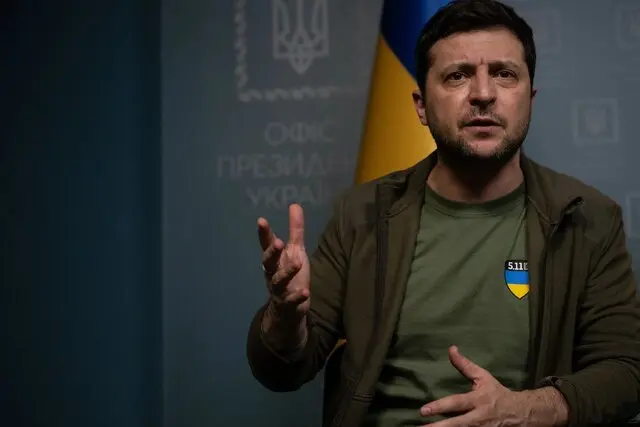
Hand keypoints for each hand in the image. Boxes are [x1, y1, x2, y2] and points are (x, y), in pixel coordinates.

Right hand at [258, 204, 309, 319]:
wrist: (289, 308)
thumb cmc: (292, 274)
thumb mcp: (296, 250)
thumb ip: (295, 230)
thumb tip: (295, 204)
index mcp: (275, 259)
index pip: (267, 244)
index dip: (264, 233)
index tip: (261, 221)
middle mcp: (273, 273)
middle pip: (268, 262)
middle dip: (272, 252)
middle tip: (278, 242)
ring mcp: (279, 289)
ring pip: (279, 281)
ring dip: (287, 272)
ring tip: (297, 263)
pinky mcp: (287, 304)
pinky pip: (290, 301)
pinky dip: (297, 297)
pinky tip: (305, 293)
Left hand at [419, 346, 565, 426]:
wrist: (520, 413)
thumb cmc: (497, 393)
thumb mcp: (482, 377)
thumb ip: (464, 365)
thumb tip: (451, 348)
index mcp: (477, 401)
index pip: (456, 403)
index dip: (439, 407)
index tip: (423, 410)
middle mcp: (478, 418)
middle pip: (456, 424)